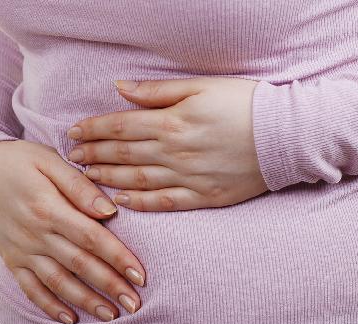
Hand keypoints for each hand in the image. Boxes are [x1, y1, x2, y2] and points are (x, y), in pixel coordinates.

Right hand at [0, 140, 145, 323]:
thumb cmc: (22, 160)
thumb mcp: (50, 161)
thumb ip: (79, 187)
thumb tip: (108, 211)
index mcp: (49, 207)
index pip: (91, 237)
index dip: (118, 257)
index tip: (140, 275)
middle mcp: (35, 234)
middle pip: (79, 264)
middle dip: (110, 286)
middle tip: (135, 304)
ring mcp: (22, 250)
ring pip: (58, 282)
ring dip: (86, 301)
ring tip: (111, 315)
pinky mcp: (12, 259)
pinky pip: (31, 288)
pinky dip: (50, 305)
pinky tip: (71, 319)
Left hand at [65, 77, 267, 210]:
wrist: (286, 136)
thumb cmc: (245, 103)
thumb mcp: (201, 86)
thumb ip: (157, 91)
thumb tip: (120, 88)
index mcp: (172, 121)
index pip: (120, 126)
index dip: (93, 130)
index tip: (73, 133)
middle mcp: (174, 152)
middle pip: (122, 155)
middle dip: (93, 155)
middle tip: (71, 158)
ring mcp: (188, 178)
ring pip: (137, 181)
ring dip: (108, 179)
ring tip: (87, 178)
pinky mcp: (204, 197)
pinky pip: (164, 203)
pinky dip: (140, 203)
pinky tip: (121, 202)